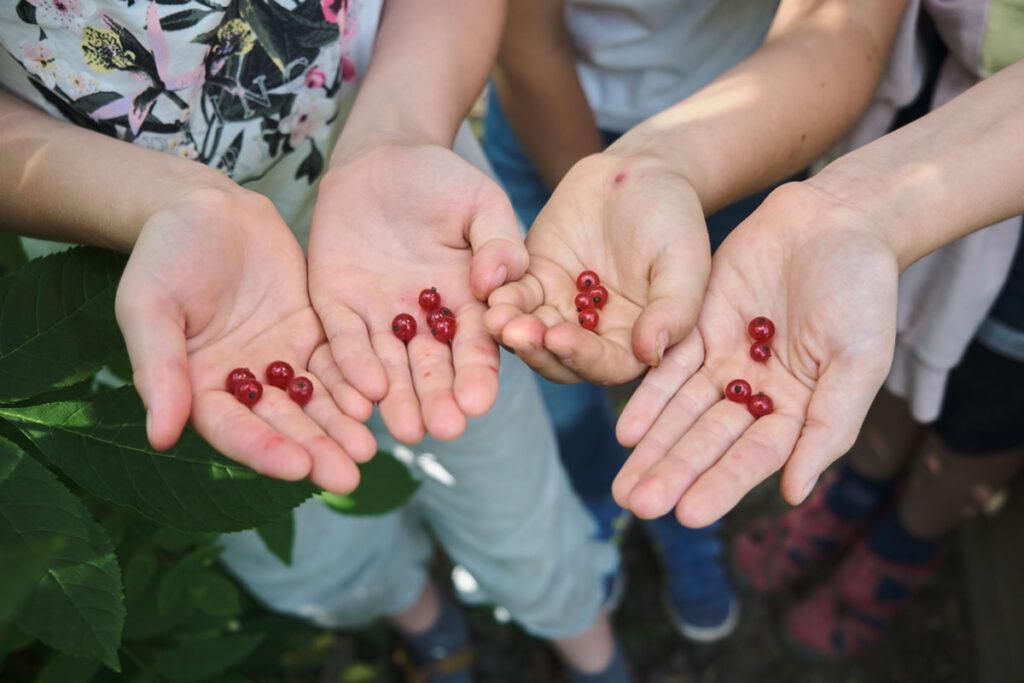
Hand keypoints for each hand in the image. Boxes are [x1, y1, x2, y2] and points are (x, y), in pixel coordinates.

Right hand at [115, 188, 375, 492]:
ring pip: (314, 401)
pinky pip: (335, 362)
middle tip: (350, 477)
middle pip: (283, 425)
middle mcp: (243, 384)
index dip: (265, 448)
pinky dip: (353, 381)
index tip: (298, 468)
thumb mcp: (149, 306)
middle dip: (316, 450)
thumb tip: (159, 436)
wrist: (206, 208)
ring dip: (340, 425)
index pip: (233, 429)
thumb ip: (160, 369)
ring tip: (368, 448)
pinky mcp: (310, 334)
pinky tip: (375, 397)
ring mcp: (279, 360)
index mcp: (197, 387)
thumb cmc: (164, 255)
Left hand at [307, 144, 526, 442]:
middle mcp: (423, 320)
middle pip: (432, 367)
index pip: (475, 345)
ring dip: (398, 398)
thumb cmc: (442, 180)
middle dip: (438, 398)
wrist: (381, 156)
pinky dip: (352, 364)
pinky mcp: (336, 305)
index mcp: (466, 302)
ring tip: (406, 431)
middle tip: (445, 430)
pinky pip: (342, 339)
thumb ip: (499, 241)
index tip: (480, 402)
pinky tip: (365, 391)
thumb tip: (496, 280)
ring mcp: (378, 316)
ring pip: (388, 365)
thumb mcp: (482, 203)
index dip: (477, 374)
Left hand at [485, 153, 710, 383]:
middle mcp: (595, 334)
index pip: (606, 364)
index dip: (582, 357)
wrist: (642, 173)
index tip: (559, 339)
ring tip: (496, 317)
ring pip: (532, 332)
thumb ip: (673, 309)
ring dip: (512, 329)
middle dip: (536, 348)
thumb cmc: (674, 219)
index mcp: (634, 340)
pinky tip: (491, 293)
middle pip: (560, 358)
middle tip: (515, 333)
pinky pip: (516, 297)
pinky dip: (503, 298)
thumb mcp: (684, 260)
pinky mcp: (537, 281)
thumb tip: (650, 354)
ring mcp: (563, 309)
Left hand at [613, 184, 898, 526]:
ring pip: (682, 412)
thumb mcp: (858, 361)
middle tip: (638, 506)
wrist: (835, 221)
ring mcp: (726, 362)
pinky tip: (625, 432)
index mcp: (800, 409)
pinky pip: (668, 369)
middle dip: (674, 473)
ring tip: (624, 486)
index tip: (688, 516)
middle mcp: (758, 394)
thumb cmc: (862, 292)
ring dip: (653, 448)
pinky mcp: (699, 329)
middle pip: (709, 441)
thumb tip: (793, 493)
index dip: (722, 485)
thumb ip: (829, 426)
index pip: (755, 456)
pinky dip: (648, 399)